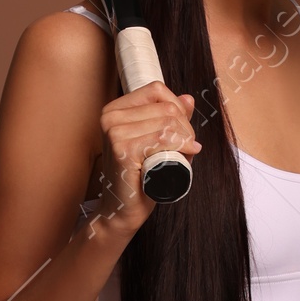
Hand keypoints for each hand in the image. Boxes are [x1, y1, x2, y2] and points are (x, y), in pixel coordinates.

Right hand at [96, 83, 199, 230]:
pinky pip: (161, 139)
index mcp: (115, 110)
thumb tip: (188, 98)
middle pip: (165, 107)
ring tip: (185, 154)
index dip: (177, 107)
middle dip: (186, 127)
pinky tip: (187, 155)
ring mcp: (114, 132)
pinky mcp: (122, 149)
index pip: (156, 90)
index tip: (183, 131)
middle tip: (188, 148)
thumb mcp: (156, 143)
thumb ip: (170, 119)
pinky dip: (180, 146)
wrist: (123, 210)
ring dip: (186, 138)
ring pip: (167, 122)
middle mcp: (110, 116)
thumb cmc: (140, 178)